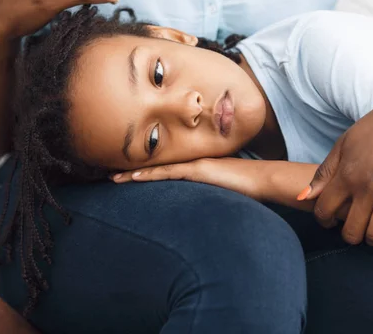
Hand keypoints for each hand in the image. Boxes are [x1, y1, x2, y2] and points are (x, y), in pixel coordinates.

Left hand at [112, 158, 264, 200]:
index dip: (146, 172)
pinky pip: (168, 173)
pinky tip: (132, 179)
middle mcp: (192, 163)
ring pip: (157, 169)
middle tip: (109, 176)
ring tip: (112, 178)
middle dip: (133, 172)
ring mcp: (194, 165)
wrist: (263, 179)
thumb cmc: (249, 187)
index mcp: (198, 168)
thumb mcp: (225, 192)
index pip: (166, 170)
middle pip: (157, 167)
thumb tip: (203, 208)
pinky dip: (148, 175)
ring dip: (133, 174)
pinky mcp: (197, 170)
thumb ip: (211, 194)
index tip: (127, 177)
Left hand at [300, 105, 372, 245]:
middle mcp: (367, 186)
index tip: (330, 221)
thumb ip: (324, 172)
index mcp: (346, 174)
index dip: (324, 221)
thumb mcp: (345, 143)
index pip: (324, 211)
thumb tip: (303, 197)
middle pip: (351, 231)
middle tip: (354, 230)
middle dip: (349, 235)